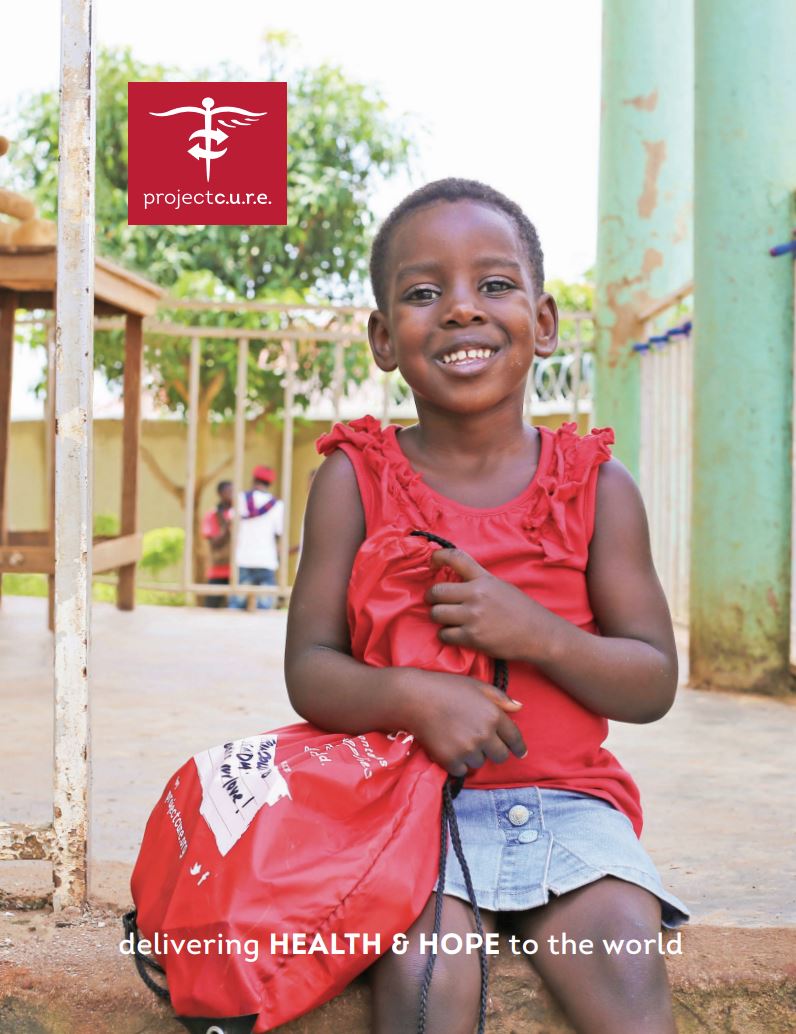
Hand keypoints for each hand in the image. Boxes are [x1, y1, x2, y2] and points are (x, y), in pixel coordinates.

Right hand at [402, 669, 525, 776]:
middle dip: (494, 752)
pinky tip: (450, 749)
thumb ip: (499, 697)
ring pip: (480, 763)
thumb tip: (519, 707)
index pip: (514, 738)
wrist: (414, 698)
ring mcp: (467, 749)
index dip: (519, 747)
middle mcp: (484, 735)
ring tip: (460, 741)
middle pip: (500, 756)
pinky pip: (462, 770)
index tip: (519, 753)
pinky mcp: (450, 760)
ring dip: (474, 756)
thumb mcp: (476, 685)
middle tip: (483, 745)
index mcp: (493, 715)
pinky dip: (458, 763)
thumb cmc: (445, 687)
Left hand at [426, 548, 551, 662]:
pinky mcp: (472, 637)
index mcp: (484, 579)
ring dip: (438, 617)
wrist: (538, 634)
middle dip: (432, 597)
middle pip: (437, 591)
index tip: (432, 561)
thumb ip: (478, 582)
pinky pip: (444, 634)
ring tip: (447, 619)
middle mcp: (476, 595)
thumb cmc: (521, 610)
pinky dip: (446, 635)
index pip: (456, 558)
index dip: (438, 556)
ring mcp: (473, 616)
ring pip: (436, 614)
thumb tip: (455, 583)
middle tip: (434, 602)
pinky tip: (454, 634)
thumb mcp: (501, 586)